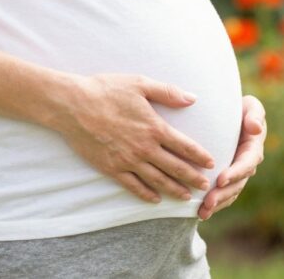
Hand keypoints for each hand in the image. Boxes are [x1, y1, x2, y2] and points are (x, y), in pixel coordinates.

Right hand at [50, 73, 215, 204]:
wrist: (73, 105)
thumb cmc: (107, 90)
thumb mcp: (140, 84)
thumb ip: (168, 92)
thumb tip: (192, 98)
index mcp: (154, 127)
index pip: (184, 146)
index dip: (199, 156)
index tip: (211, 163)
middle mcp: (144, 148)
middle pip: (175, 168)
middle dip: (192, 178)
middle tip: (205, 186)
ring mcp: (127, 161)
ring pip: (157, 180)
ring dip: (173, 190)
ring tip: (186, 197)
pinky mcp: (111, 168)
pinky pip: (133, 186)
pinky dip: (146, 195)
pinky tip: (155, 200)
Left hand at [198, 94, 265, 220]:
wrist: (229, 114)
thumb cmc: (240, 107)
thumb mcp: (251, 106)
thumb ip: (255, 114)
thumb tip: (256, 128)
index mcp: (253, 148)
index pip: (247, 163)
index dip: (235, 173)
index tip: (221, 179)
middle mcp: (246, 164)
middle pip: (237, 184)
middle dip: (223, 194)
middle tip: (207, 202)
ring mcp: (237, 173)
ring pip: (229, 193)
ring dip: (217, 204)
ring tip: (202, 213)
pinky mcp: (227, 178)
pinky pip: (222, 194)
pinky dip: (213, 204)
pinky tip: (200, 213)